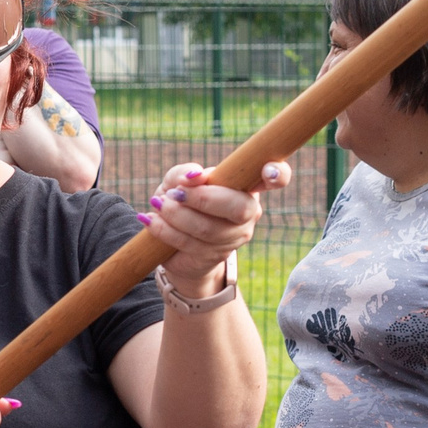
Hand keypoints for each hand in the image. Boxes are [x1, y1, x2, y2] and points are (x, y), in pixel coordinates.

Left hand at [138, 160, 291, 294]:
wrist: (176, 244)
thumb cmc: (183, 202)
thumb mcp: (179, 181)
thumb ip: (185, 173)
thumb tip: (193, 177)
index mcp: (247, 185)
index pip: (276, 177)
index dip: (278, 173)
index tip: (269, 171)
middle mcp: (249, 211)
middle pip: (237, 207)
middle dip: (202, 198)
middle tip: (175, 192)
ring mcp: (235, 237)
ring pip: (208, 228)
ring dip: (175, 214)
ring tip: (158, 204)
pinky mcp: (215, 256)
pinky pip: (189, 243)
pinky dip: (164, 229)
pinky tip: (150, 219)